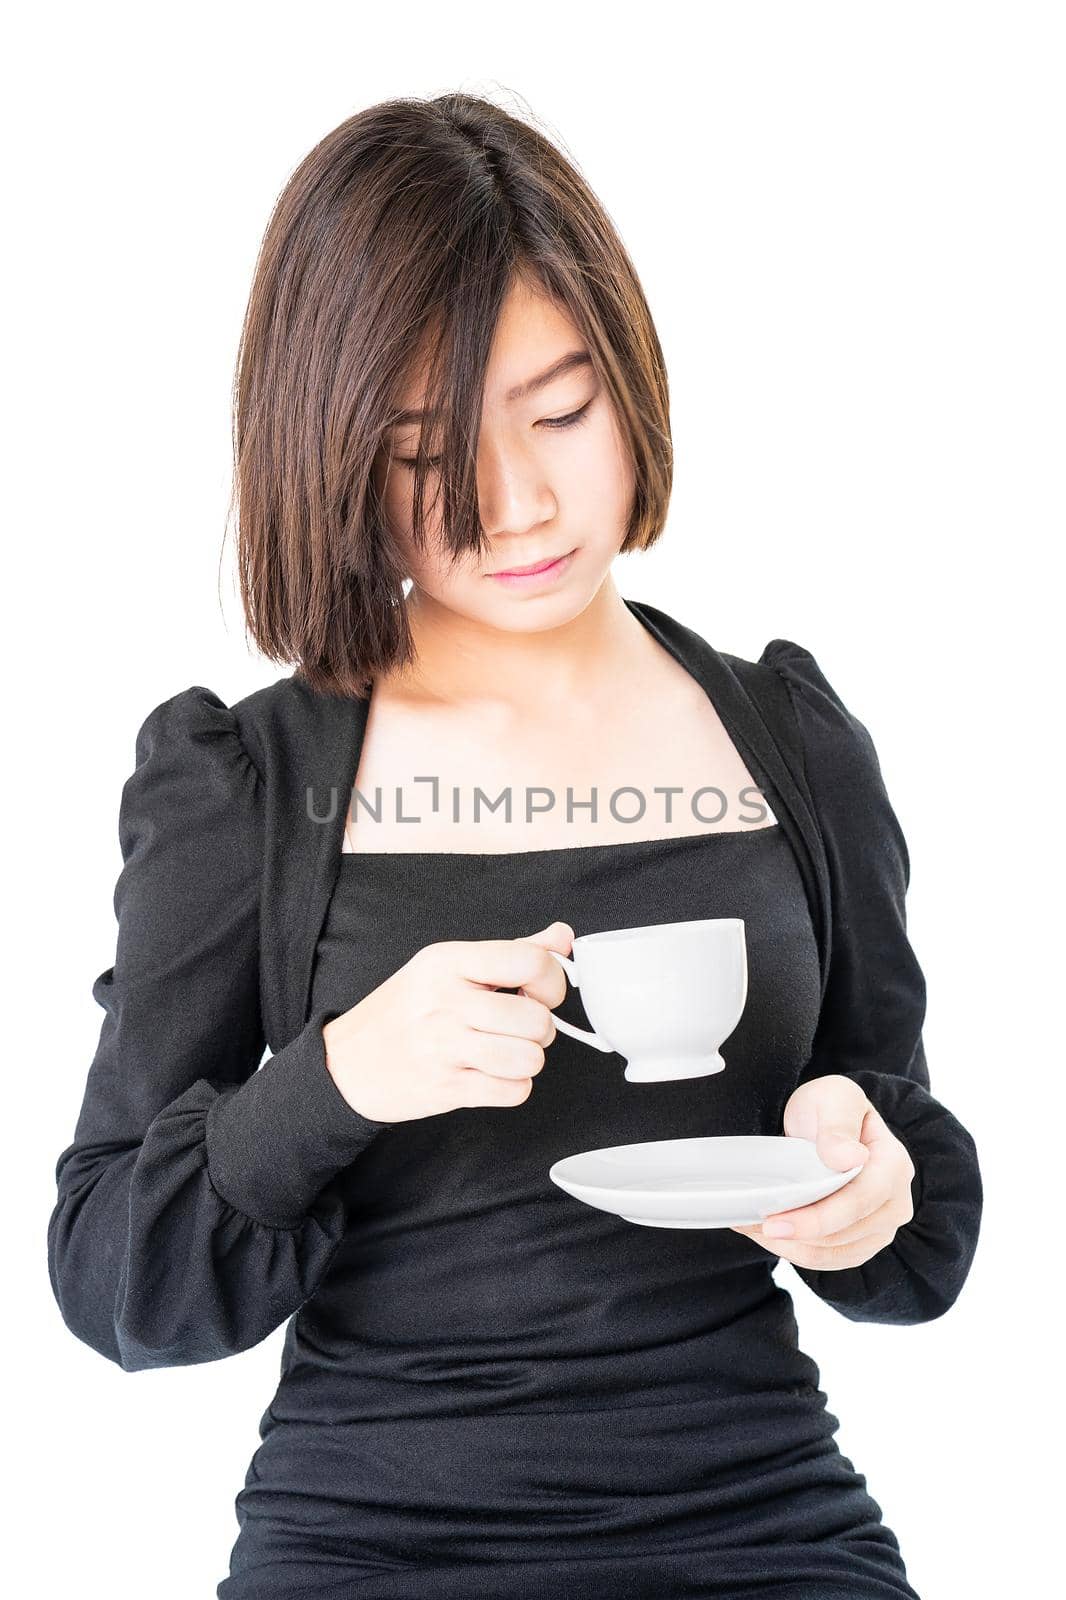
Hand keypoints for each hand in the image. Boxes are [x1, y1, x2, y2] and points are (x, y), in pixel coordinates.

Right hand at [321, 922, 572, 1122]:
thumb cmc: (404, 1011)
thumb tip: (562, 937)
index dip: (552, 982)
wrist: (347, 1062)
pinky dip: (513, 1087)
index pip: (529, 961)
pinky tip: (491, 1075)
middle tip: (519, 1030)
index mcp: (449, 961)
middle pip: (537, 1018)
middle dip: (540, 1029)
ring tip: (505, 1052)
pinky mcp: (446, 1087)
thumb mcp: (448, 967)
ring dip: (527, 1060)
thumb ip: (510, 952)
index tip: (540, 993)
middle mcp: (446, 1000)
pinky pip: (514, 1091)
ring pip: (530, 1058)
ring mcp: (444, 1045)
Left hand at [730, 1073, 915, 1269]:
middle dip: (795, 1235)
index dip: (816, 1219)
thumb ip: (838, 1126)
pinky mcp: (864, 1241)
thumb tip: (849, 1159)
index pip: (857, 1203)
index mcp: (893, 1165)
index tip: (774, 1223)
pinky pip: (831, 1259)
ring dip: (790, 1247)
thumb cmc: (831, 1107)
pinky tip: (771, 1237)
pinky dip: (797, 1252)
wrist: (829, 1122)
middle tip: (751, 1225)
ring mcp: (882, 1226)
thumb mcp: (832, 1099)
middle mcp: (895, 1202)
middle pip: (843, 1234)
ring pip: (834, 1253)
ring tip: (753, 1228)